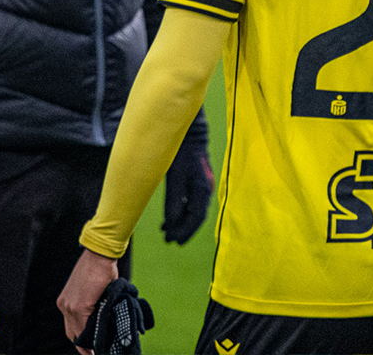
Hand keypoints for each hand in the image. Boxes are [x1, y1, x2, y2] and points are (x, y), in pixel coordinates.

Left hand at [58, 248, 118, 352]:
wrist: (99, 255)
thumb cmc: (99, 267)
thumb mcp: (92, 290)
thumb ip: (94, 305)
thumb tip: (104, 315)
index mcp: (65, 302)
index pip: (71, 327)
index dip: (80, 339)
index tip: (89, 347)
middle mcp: (64, 305)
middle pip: (72, 333)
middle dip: (83, 345)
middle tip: (94, 352)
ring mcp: (70, 306)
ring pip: (78, 332)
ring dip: (89, 342)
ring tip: (98, 348)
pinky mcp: (80, 306)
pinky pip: (86, 326)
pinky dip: (94, 334)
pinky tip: (101, 339)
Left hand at [162, 118, 213, 244]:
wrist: (189, 132)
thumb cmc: (180, 153)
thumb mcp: (174, 178)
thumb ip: (173, 201)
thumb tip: (170, 223)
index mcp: (202, 189)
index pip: (196, 218)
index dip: (185, 231)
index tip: (173, 241)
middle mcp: (206, 188)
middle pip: (196, 216)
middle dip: (183, 229)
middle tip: (169, 240)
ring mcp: (203, 184)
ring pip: (194, 209)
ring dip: (181, 220)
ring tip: (166, 230)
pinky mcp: (198, 179)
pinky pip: (192, 201)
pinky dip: (182, 210)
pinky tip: (171, 214)